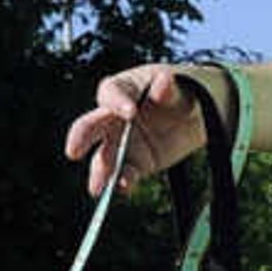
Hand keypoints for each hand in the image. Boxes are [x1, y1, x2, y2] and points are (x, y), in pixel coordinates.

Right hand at [66, 63, 223, 200]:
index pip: (111, 93)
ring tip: (98, 187)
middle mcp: (115, 117)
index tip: (131, 113)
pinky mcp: (137, 164)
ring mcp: (123, 142)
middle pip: (92, 126)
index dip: (117, 102)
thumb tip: (164, 81)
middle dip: (81, 137)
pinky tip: (123, 188)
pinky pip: (125, 174)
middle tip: (73, 151)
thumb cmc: (183, 92)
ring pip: (104, 157)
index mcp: (124, 89)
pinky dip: (123, 182)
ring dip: (100, 170)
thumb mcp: (181, 89)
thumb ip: (170, 89)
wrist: (198, 115)